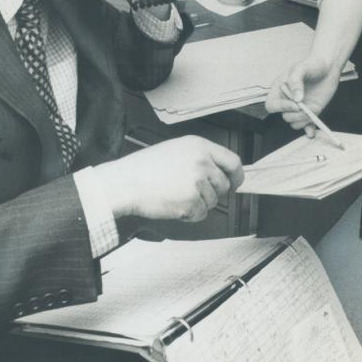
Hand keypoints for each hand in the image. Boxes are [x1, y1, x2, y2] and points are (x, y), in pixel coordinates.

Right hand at [98, 136, 243, 221]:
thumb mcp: (176, 150)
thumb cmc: (145, 168)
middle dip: (212, 193)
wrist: (125, 183)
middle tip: (191, 192)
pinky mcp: (191, 202)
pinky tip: (173, 204)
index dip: (236, 176)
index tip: (234, 183)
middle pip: (224, 185)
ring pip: (212, 202)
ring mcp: (197, 182)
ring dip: (197, 204)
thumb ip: (200, 157)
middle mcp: (202, 162)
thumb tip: (219, 172)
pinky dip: (189, 215)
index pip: (233, 161)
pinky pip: (201, 214)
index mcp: (199, 146)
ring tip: (175, 195)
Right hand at [265, 55, 341, 133]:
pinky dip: (308, 130)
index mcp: (279, 90)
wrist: (328, 67)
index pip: (271, 105)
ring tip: (313, 109)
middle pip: (285, 117)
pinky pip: (306, 126)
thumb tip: (296, 99)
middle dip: (296, 114)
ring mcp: (299, 108)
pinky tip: (311, 132)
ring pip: (295, 123)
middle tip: (306, 106)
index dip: (281, 107)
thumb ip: (296, 82)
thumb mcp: (301, 68)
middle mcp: (287, 101)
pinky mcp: (310, 112)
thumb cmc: (311, 64)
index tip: (295, 104)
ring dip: (304, 120)